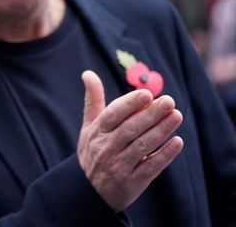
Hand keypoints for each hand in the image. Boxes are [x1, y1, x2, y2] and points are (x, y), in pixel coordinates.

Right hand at [78, 70, 183, 210]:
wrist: (89, 191)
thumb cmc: (92, 152)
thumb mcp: (88, 127)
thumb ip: (93, 100)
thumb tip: (88, 73)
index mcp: (96, 133)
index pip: (113, 115)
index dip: (129, 104)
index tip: (147, 93)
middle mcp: (105, 148)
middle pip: (131, 129)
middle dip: (150, 114)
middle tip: (169, 101)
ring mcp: (118, 166)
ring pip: (142, 146)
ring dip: (161, 130)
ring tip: (177, 115)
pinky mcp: (132, 182)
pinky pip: (151, 167)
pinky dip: (164, 155)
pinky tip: (177, 142)